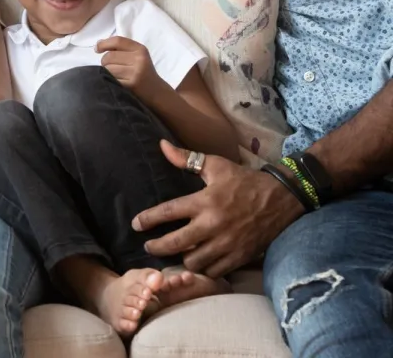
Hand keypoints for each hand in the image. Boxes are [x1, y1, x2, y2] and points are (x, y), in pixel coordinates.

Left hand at [96, 36, 166, 98]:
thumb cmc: (143, 72)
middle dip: (105, 62)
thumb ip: (120, 48)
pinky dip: (110, 81)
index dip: (104, 44)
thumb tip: (97, 45)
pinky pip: (111, 80)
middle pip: (109, 56)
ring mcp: (135, 73)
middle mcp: (139, 59)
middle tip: (110, 68)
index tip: (97, 49)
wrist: (157, 92)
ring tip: (115, 76)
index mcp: (140, 49)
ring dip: (106, 73)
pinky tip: (116, 83)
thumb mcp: (137, 56)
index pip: (117, 41)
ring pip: (108, 69)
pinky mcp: (131, 85)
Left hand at [132, 140, 305, 276]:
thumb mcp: (215, 165)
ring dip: (182, 258)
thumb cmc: (244, 180)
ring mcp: (227, 244)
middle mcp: (213, 225)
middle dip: (157, 247)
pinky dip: (203, 269)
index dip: (148, 220)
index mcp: (204, 201)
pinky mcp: (239, 257)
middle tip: (148, 246)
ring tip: (176, 252)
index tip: (136, 224)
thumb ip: (186, 158)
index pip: (168, 212)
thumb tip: (161, 145)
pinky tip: (198, 261)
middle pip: (176, 243)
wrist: (281, 198)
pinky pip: (214, 271)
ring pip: (194, 262)